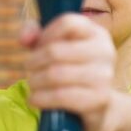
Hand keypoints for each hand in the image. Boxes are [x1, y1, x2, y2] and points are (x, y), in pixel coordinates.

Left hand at [22, 15, 116, 130]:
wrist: (100, 108)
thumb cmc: (74, 72)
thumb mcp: (57, 48)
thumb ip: (36, 35)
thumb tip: (24, 39)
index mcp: (97, 34)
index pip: (67, 23)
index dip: (45, 34)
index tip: (39, 46)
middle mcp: (105, 51)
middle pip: (55, 51)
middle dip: (34, 62)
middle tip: (31, 70)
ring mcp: (104, 76)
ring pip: (55, 74)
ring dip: (35, 81)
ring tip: (33, 85)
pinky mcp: (99, 99)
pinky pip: (61, 96)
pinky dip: (41, 98)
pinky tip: (35, 99)